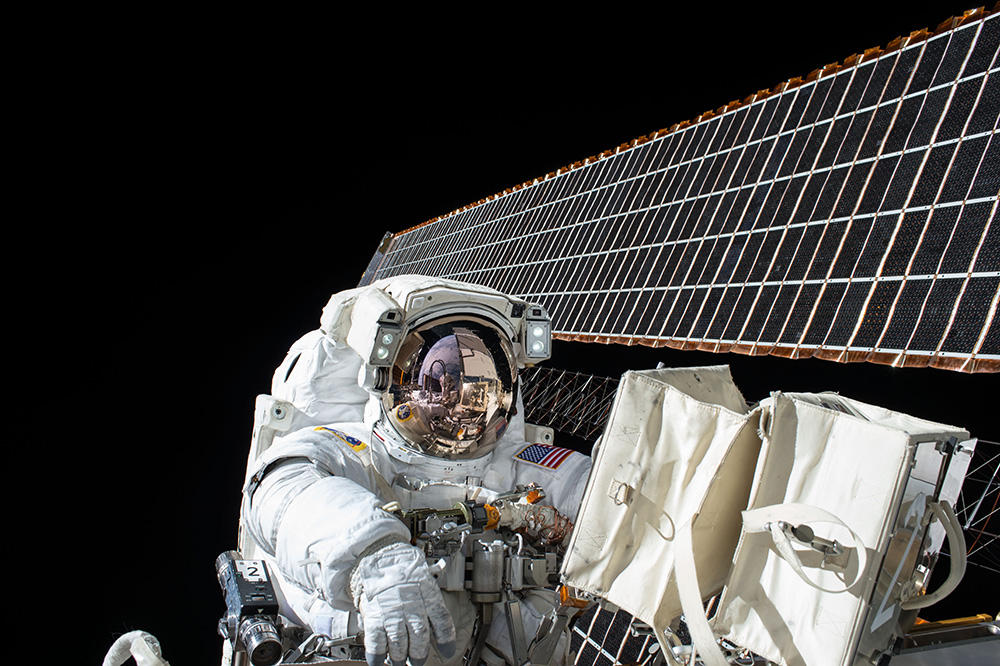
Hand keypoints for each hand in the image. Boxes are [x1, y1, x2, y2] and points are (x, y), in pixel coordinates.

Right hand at [351, 541, 456, 665]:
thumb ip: (429, 595)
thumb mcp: (422, 576)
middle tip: (417, 661)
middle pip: (420, 638)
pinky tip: (378, 661)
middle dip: (419, 654)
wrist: (378, 553)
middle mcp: (412, 605)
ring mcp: (393, 612)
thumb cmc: (400, 565)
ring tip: (398, 661)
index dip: (446, 640)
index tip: (447, 651)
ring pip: (400, 644)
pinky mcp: (375, 616)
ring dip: (399, 657)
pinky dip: (378, 655)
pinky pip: (377, 642)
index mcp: (428, 594)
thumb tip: (435, 613)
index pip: (442, 621)